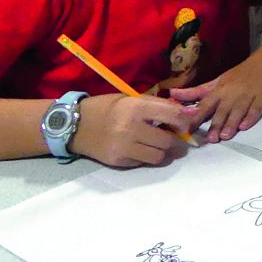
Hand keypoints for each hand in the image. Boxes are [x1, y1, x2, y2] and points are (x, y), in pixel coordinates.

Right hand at [69, 93, 192, 167]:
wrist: (74, 125)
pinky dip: (147, 157)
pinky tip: (140, 148)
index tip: (186, 124)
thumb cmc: (107, 108)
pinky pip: (144, 162)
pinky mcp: (119, 161)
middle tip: (173, 136)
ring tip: (157, 143)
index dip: (185, 121)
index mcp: (136, 108)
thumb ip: (158, 106)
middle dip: (176, 140)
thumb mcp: (131, 99)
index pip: (173, 116)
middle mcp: (131, 129)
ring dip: (163, 151)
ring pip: (159, 156)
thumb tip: (186, 113)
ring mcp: (124, 147)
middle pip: (169, 141)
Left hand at [169, 52, 261, 142]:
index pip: (206, 103)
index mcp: (220, 88)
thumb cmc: (242, 72)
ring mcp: (249, 94)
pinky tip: (246, 125)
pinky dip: (251, 117)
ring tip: (226, 135)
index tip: (188, 129)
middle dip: (216, 123)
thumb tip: (173, 94)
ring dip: (232, 123)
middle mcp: (233, 92)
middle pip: (223, 109)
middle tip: (211, 139)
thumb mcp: (219, 80)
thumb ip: (197, 91)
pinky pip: (256, 108)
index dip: (197, 116)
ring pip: (239, 110)